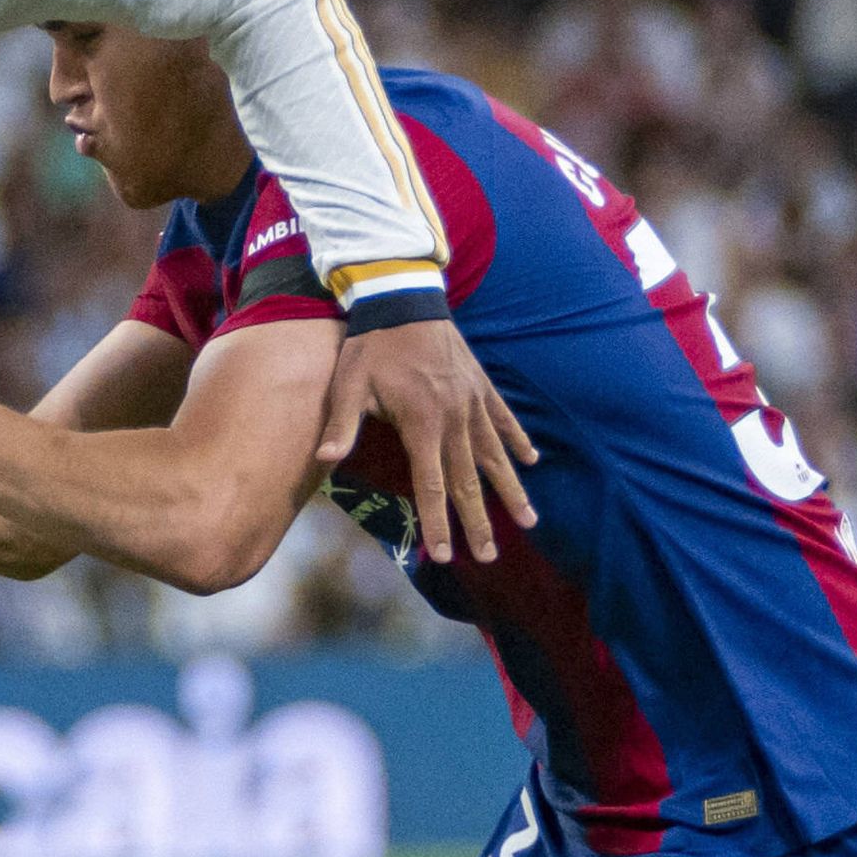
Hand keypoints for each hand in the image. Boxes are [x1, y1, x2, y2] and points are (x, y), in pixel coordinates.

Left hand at [317, 317, 537, 564]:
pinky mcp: (481, 386)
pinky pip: (504, 420)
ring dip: (509, 490)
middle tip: (488, 557)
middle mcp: (455, 418)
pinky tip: (531, 462)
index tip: (442, 555)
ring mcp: (472, 402)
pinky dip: (517, 441)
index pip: (432, 485)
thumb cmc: (370, 345)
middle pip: (468, 481)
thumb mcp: (348, 383)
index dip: (437, 522)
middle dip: (477, 522)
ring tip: (527, 521)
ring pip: (495, 456)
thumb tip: (324, 458)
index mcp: (422, 424)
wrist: (403, 299)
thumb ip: (342, 424)